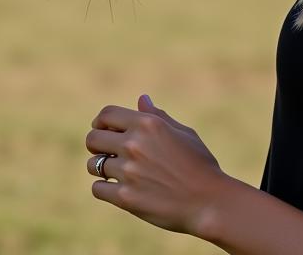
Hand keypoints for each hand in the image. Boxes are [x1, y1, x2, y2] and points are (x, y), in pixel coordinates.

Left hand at [85, 94, 230, 235]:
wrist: (210, 202)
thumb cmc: (201, 165)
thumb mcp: (183, 133)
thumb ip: (158, 116)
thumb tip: (142, 99)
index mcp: (148, 124)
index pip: (106, 114)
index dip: (101, 121)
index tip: (103, 130)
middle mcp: (134, 144)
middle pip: (92, 138)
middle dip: (96, 144)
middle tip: (106, 152)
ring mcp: (128, 171)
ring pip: (93, 164)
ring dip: (101, 167)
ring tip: (114, 173)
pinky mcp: (126, 198)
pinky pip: (98, 188)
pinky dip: (103, 189)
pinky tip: (115, 189)